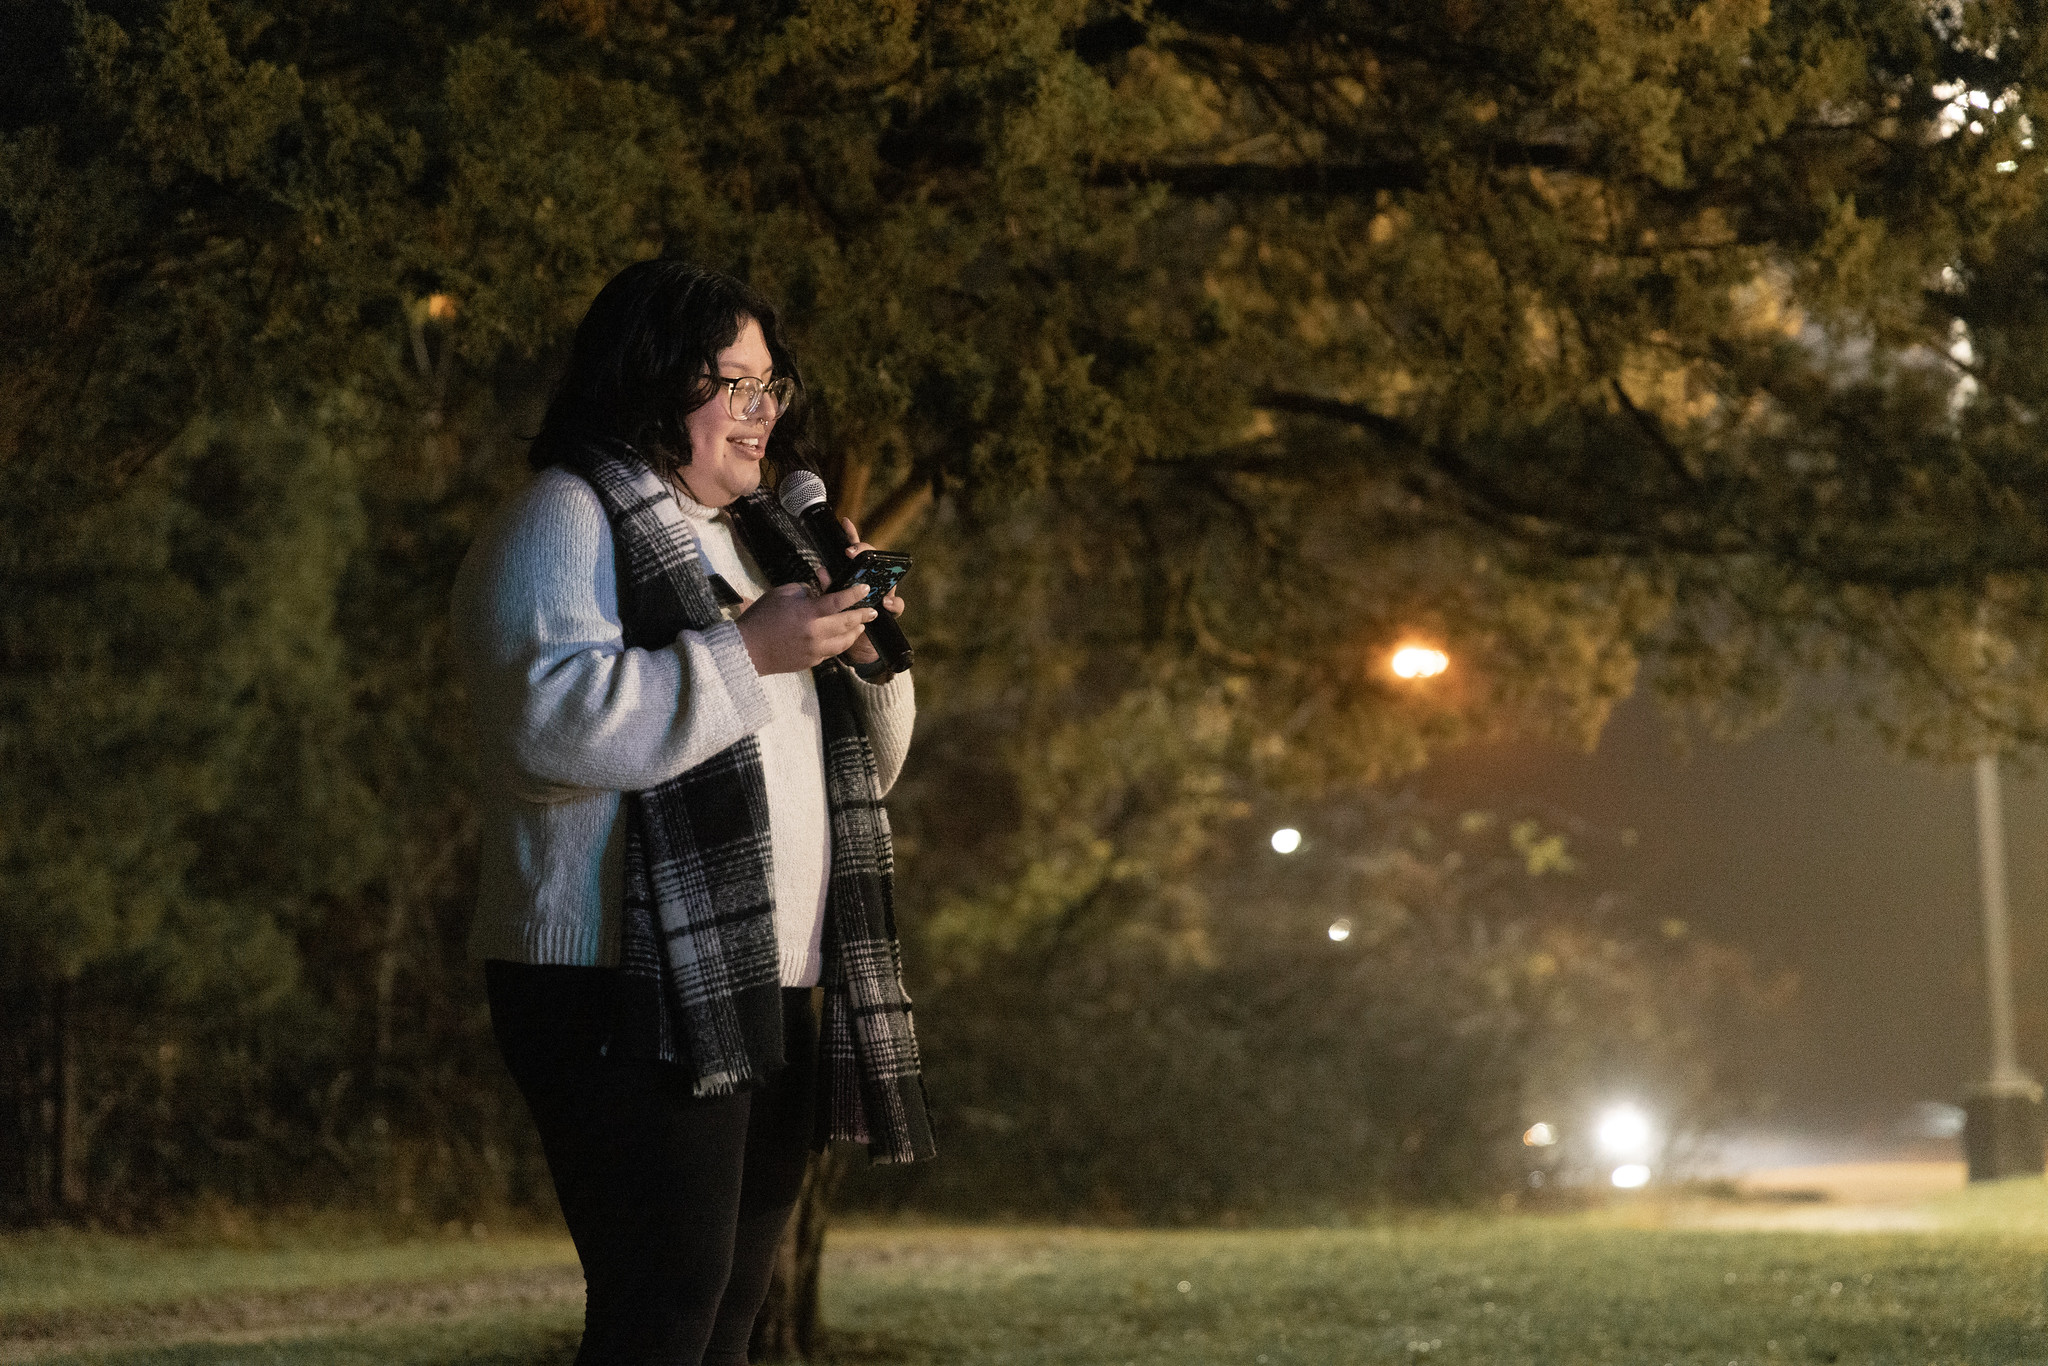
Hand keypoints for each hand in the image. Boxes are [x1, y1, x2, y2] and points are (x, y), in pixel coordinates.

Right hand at [736, 581, 876, 674]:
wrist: (747, 650)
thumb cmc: (761, 618)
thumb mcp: (782, 594)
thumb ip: (805, 591)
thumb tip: (818, 593)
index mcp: (808, 613)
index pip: (838, 601)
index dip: (854, 594)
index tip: (866, 588)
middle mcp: (815, 633)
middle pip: (848, 623)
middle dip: (863, 615)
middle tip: (872, 611)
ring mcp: (815, 650)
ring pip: (844, 642)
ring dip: (855, 632)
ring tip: (861, 625)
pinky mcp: (811, 661)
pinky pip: (832, 652)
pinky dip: (840, 643)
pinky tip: (842, 638)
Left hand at [835, 517, 906, 668]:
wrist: (854, 648)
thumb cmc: (840, 622)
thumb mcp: (831, 603)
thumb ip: (829, 587)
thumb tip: (821, 571)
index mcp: (855, 575)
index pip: (855, 550)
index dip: (851, 534)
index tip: (845, 523)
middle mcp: (872, 580)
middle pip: (873, 559)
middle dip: (864, 551)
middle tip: (850, 551)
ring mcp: (883, 593)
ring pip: (888, 577)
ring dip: (881, 574)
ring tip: (867, 577)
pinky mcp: (890, 609)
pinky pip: (896, 604)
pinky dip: (892, 603)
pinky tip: (885, 603)